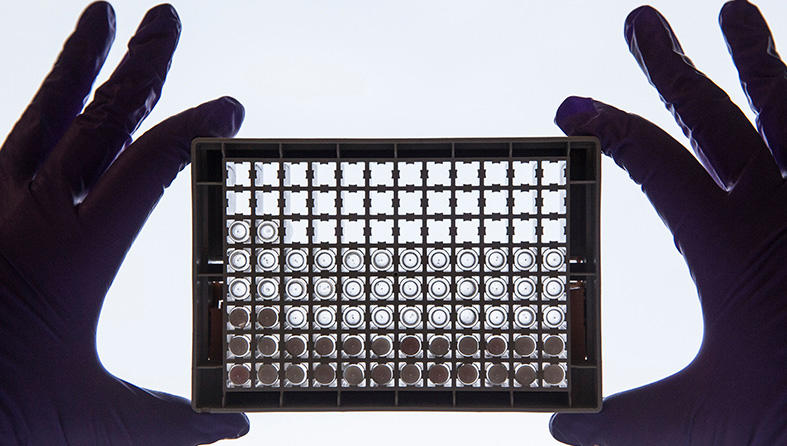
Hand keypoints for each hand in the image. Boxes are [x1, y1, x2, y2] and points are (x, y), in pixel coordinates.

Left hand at [0, 3, 247, 443]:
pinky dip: (22, 121)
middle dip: (138, 65)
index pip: (152, 164)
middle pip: (97, 118)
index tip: (231, 103)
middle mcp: (27, 212)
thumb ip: (172, 423)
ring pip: (40, 116)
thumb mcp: (93, 422)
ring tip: (98, 14)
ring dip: (73, 64)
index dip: (197, 126)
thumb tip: (235, 432)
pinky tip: (33, 108)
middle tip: (166, 18)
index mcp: (75, 250)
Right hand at [550, 1, 786, 443]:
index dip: (606, 128)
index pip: (652, 164)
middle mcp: (783, 208)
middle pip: (717, 117)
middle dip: (671, 67)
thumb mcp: (702, 421)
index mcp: (730, 244)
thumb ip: (623, 423)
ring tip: (738, 11)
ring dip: (762, 59)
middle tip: (642, 21)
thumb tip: (558, 434)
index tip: (569, 105)